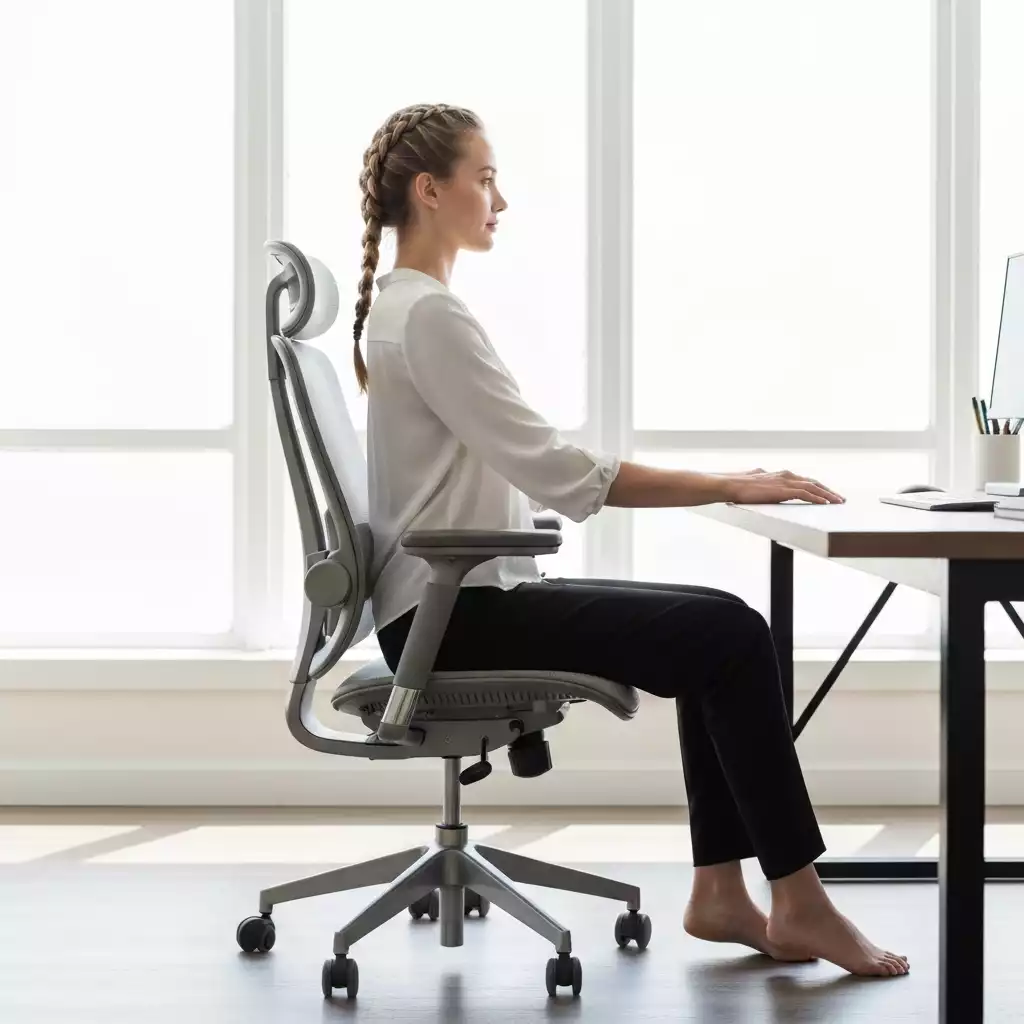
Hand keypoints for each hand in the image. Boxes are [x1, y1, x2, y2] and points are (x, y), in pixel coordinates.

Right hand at [724, 469, 844, 504]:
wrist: (730, 485)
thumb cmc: (739, 485)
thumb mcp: (755, 481)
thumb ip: (763, 479)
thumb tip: (760, 475)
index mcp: (781, 474)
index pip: (805, 480)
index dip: (818, 487)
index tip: (828, 494)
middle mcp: (786, 475)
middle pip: (814, 482)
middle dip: (828, 491)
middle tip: (840, 499)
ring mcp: (786, 482)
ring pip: (813, 487)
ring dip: (828, 495)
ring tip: (838, 502)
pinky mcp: (783, 490)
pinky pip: (806, 494)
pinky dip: (817, 498)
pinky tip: (826, 504)